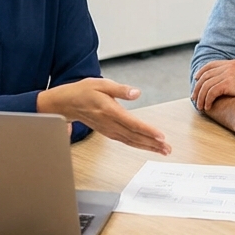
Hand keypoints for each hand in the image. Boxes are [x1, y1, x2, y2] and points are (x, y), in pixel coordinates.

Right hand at [37, 78, 170, 154]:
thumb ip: (120, 89)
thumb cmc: (83, 92)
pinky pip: (126, 141)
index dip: (147, 131)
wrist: (66, 104)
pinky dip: (139, 145)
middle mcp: (110, 123)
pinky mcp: (109, 132)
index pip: (132, 123)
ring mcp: (109, 130)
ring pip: (131, 141)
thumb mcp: (102, 84)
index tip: (161, 136)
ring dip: (148, 146)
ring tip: (163, 150)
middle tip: (168, 148)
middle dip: (152, 143)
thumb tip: (137, 93)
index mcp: (109, 111)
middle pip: (134, 136)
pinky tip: (148, 146)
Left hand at [192, 59, 234, 111]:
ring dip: (201, 96)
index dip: (201, 73)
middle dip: (198, 87)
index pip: (211, 65)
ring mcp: (229, 73)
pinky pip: (211, 91)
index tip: (196, 81)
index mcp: (234, 63)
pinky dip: (207, 100)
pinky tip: (208, 107)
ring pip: (206, 84)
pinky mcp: (229, 83)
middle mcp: (230, 66)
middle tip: (194, 98)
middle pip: (205, 75)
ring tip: (200, 107)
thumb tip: (226, 86)